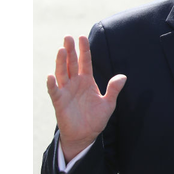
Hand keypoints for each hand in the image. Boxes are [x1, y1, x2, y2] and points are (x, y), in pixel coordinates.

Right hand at [46, 36, 126, 161]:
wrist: (85, 136)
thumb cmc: (95, 119)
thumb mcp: (108, 104)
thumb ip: (114, 90)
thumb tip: (123, 77)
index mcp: (87, 81)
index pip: (85, 62)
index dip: (84, 50)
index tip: (82, 37)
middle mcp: (75, 83)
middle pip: (71, 63)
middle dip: (70, 50)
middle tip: (68, 37)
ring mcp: (66, 91)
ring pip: (62, 73)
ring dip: (61, 62)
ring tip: (62, 50)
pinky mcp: (59, 102)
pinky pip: (54, 91)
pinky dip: (52, 84)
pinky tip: (50, 76)